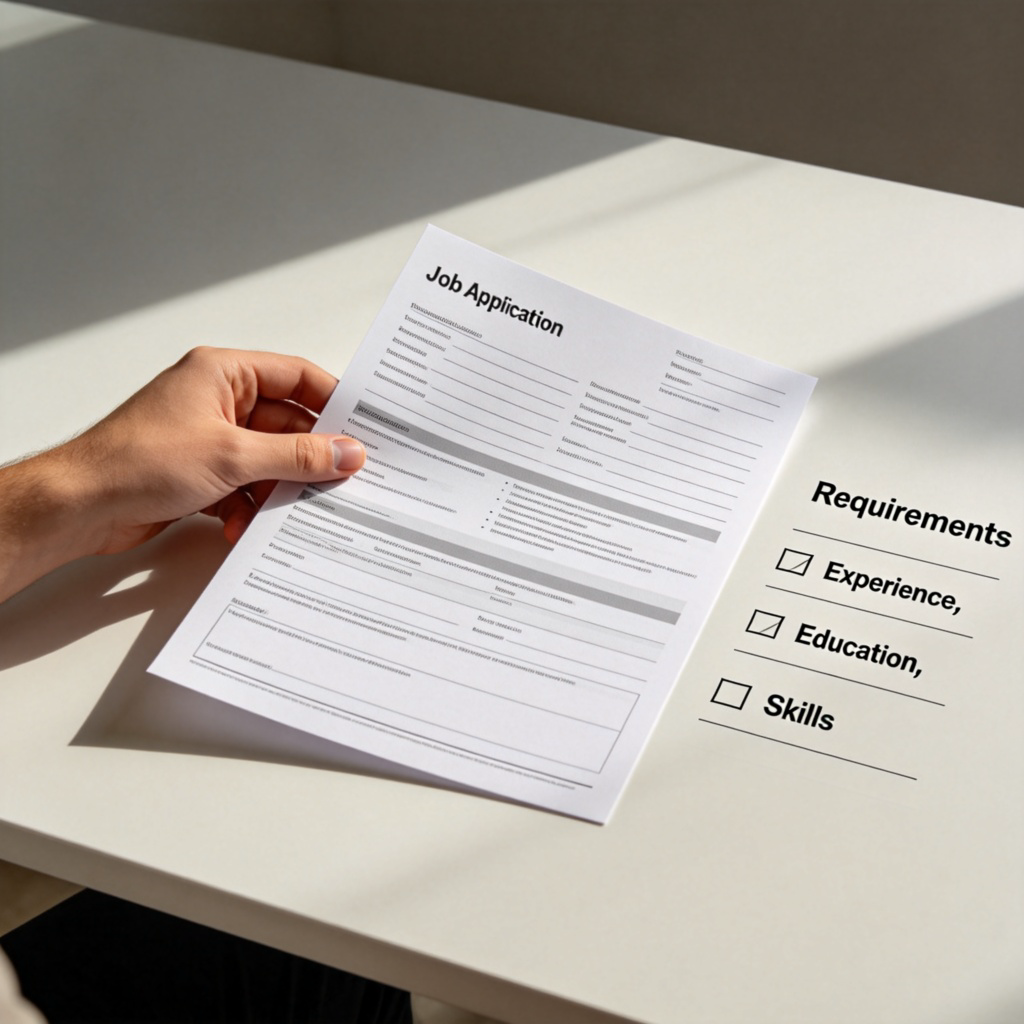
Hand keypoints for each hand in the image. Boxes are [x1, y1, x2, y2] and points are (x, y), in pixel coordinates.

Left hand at [0, 347, 364, 600]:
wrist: (80, 506)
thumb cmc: (135, 461)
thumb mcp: (232, 455)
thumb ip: (296, 456)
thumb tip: (345, 452)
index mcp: (223, 374)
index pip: (296, 377)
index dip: (332, 402)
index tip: (363, 429)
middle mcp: (217, 401)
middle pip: (286, 425)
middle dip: (307, 459)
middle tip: (339, 481)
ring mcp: (209, 438)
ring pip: (268, 461)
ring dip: (277, 490)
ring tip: (287, 509)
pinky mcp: (200, 473)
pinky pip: (245, 486)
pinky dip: (249, 507)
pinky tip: (243, 526)